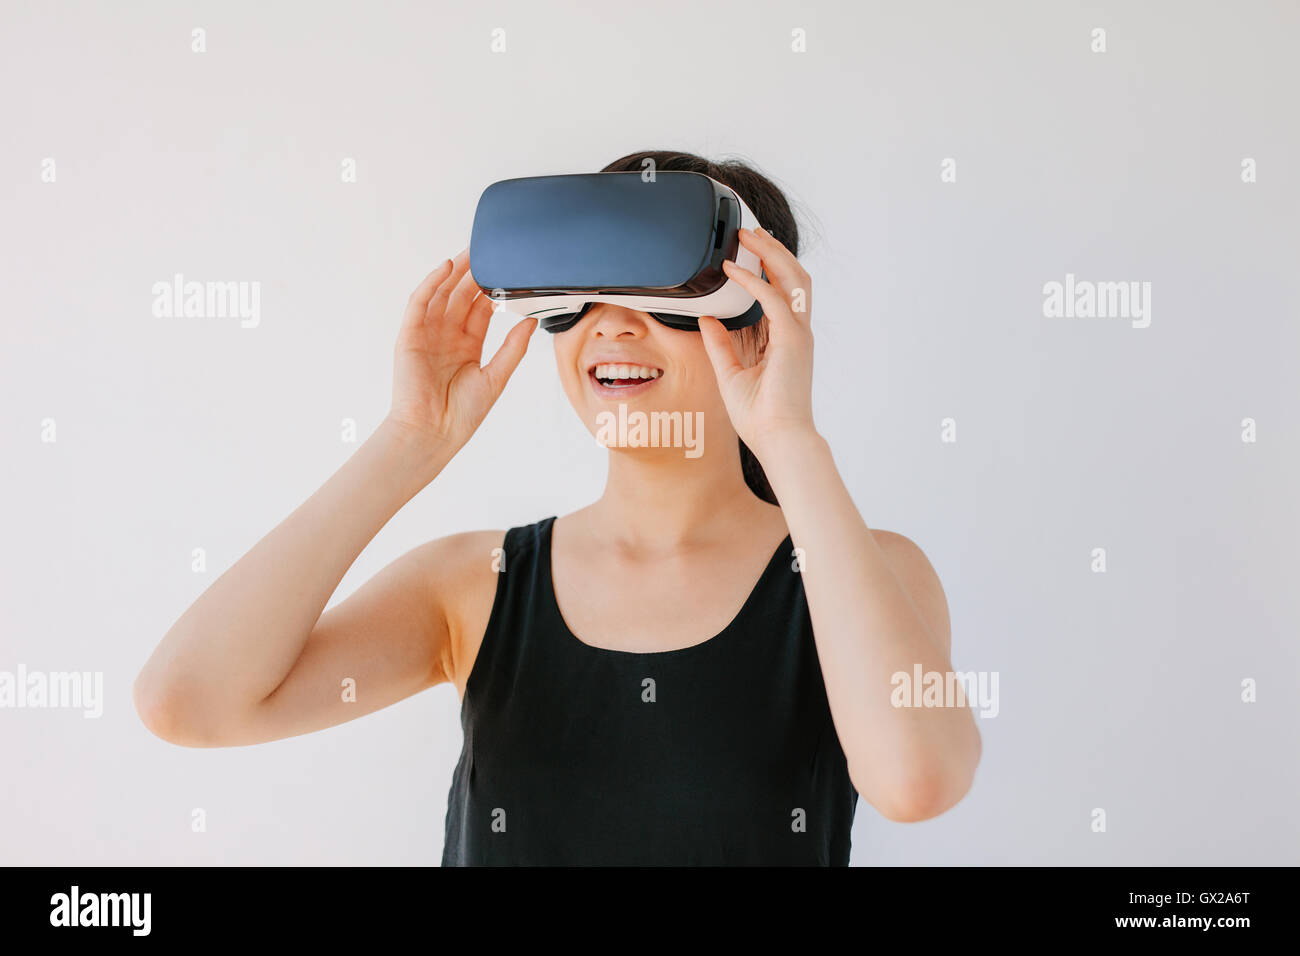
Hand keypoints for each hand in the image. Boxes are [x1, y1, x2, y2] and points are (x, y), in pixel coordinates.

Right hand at [386, 248, 536, 454]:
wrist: (433, 433)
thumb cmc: (462, 414)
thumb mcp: (496, 377)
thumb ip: (513, 348)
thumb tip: (532, 322)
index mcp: (467, 345)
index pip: (480, 309)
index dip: (492, 288)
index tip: (507, 270)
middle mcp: (447, 336)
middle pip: (461, 296)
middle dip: (474, 272)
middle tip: (490, 249)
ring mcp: (427, 334)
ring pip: (441, 294)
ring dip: (454, 272)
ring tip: (471, 251)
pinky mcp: (409, 335)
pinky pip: (420, 303)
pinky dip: (431, 283)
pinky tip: (446, 268)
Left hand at [698, 227, 816, 457]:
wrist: (779, 440)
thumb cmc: (760, 417)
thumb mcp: (730, 374)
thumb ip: (719, 344)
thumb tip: (706, 319)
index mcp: (787, 339)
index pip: (783, 292)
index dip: (769, 268)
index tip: (749, 252)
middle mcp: (797, 332)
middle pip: (794, 276)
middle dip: (773, 250)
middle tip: (750, 231)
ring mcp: (799, 334)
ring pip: (793, 278)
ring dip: (770, 254)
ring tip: (749, 237)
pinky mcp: (793, 340)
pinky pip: (774, 299)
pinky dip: (753, 282)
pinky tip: (732, 272)